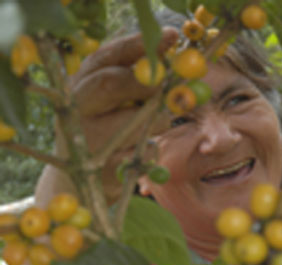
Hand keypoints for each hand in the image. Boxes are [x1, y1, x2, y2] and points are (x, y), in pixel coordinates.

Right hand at [54, 27, 178, 202]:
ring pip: (138, 121)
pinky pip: (145, 151)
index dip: (140, 45)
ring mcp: (86, 139)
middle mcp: (76, 108)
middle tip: (167, 87)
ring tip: (149, 125)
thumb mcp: (111, 100)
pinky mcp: (103, 168)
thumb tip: (172, 58)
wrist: (78, 177)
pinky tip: (135, 151)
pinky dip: (151, 149)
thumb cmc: (104, 128)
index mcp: (79, 84)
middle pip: (113, 83)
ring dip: (158, 121)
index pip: (107, 56)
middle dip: (147, 83)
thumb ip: (135, 78)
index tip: (171, 37)